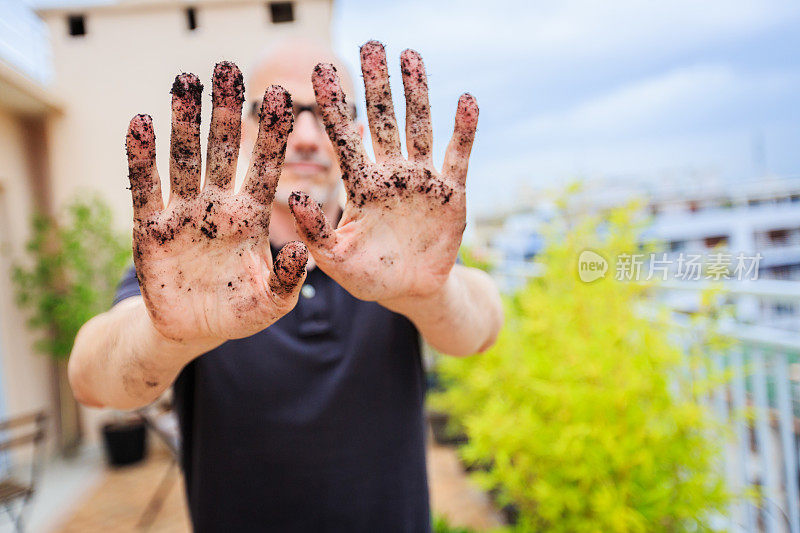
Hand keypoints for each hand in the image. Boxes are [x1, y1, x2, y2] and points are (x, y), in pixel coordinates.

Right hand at [126, 62, 306, 342]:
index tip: (282, 98)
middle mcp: (217, 207)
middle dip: (225, 112)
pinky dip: (142, 159)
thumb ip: (289, 279)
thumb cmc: (238, 314)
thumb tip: (302, 250)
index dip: (271, 135)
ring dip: (184, 122)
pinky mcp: (150, 230)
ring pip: (184, 160)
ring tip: (186, 81)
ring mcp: (183, 215)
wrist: (190, 332)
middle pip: (222, 151)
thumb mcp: (272, 302)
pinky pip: (145, 189)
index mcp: (250, 218)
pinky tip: (141, 124)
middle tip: (227, 69)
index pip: (263, 168)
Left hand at [288, 41, 477, 304]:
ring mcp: (422, 180)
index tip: (321, 72)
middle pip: (384, 121)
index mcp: (361, 187)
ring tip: (410, 56)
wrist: (411, 292)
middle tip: (372, 45)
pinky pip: (459, 156)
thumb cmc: (368, 277)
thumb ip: (314, 234)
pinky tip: (466, 100)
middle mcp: (390, 174)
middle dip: (378, 86)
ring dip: (418, 93)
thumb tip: (295, 198)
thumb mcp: (335, 260)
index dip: (335, 107)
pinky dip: (464, 130)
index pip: (345, 140)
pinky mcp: (452, 193)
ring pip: (420, 128)